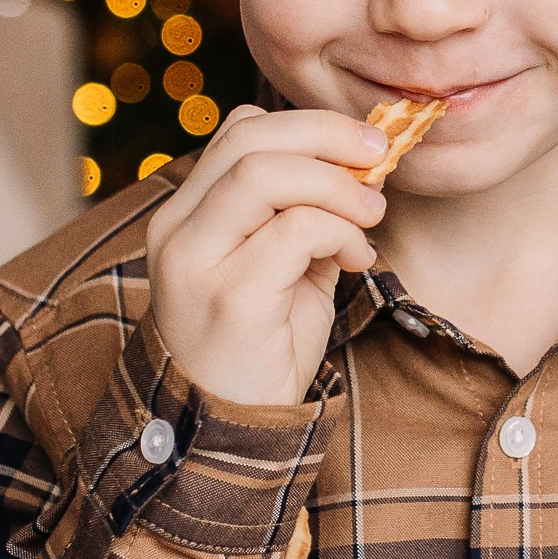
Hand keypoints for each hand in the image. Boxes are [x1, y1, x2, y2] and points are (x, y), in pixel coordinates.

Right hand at [145, 105, 391, 405]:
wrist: (229, 430)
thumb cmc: (261, 348)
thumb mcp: (283, 268)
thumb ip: (304, 215)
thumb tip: (361, 164)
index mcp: (186, 216)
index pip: (239, 132)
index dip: (307, 127)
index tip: (361, 148)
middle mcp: (177, 231)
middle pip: (249, 138)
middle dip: (328, 135)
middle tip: (380, 157)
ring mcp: (196, 263)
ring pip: (264, 173)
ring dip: (337, 184)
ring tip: (372, 215)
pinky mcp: (230, 298)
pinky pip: (295, 230)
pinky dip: (341, 231)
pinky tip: (357, 259)